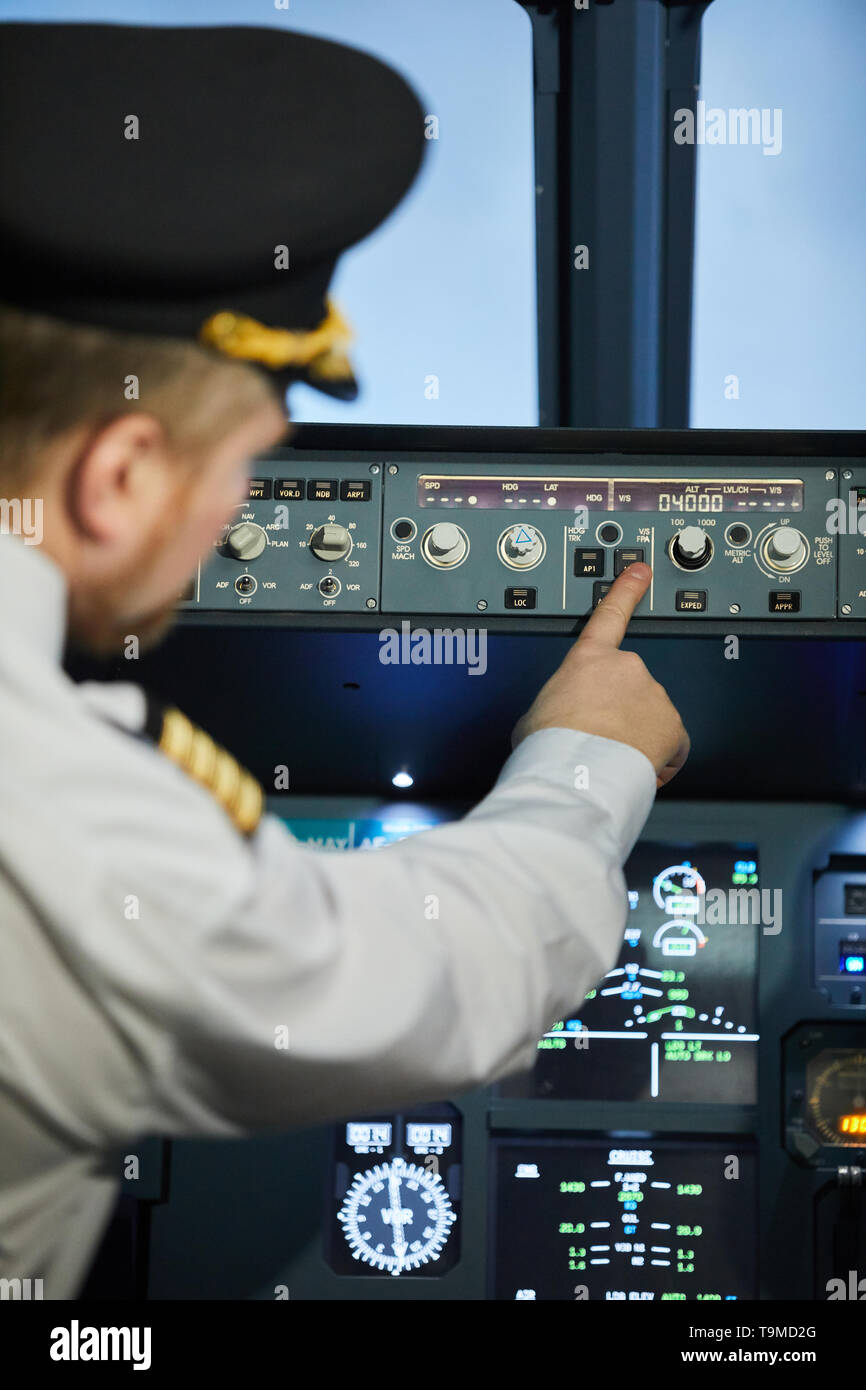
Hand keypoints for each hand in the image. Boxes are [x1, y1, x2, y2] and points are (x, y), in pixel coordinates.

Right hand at [511, 563, 689, 788]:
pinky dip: (659, 757)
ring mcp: (654, 694)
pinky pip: (671, 744)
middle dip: (620, 711)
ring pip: (650, 716)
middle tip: (599, 737)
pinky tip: (637, 766)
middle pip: (630, 687)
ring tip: (612, 756)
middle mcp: (627, 668)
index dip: (627, 590)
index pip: (610, 614)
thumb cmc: (549, 744)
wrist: (575, 772)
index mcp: (588, 659)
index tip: (640, 571)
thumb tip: (559, 717)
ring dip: (637, 736)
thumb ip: (558, 702)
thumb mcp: (536, 712)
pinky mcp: (673, 725)